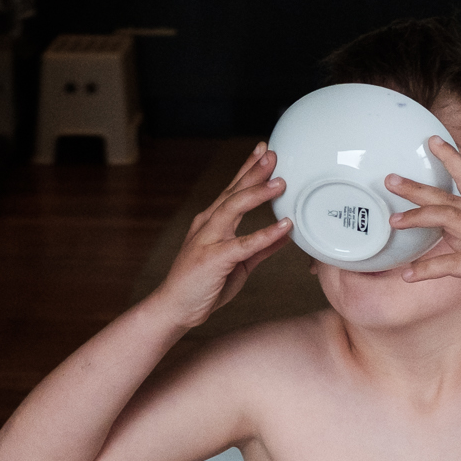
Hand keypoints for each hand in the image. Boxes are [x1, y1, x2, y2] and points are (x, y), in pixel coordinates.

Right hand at [150, 143, 291, 328]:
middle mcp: (208, 225)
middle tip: (273, 153)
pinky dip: (265, 234)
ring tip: (280, 182)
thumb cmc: (203, 286)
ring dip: (257, 193)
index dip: (248, 169)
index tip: (264, 152)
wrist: (176, 308)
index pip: (232, 190)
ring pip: (233, 208)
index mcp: (212, 223)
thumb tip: (284, 234)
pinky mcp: (213, 259)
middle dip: (253, 171)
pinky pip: (243, 244)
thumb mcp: (239, 263)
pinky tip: (284, 226)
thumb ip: (260, 247)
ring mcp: (208, 240)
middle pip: (233, 191)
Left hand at [384, 135, 460, 319]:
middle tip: (391, 179)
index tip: (432, 141)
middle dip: (418, 187)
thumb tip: (451, 234)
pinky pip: (453, 264)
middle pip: (450, 198)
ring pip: (449, 220)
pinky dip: (428, 269)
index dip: (452, 159)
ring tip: (394, 221)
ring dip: (418, 218)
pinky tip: (409, 275)